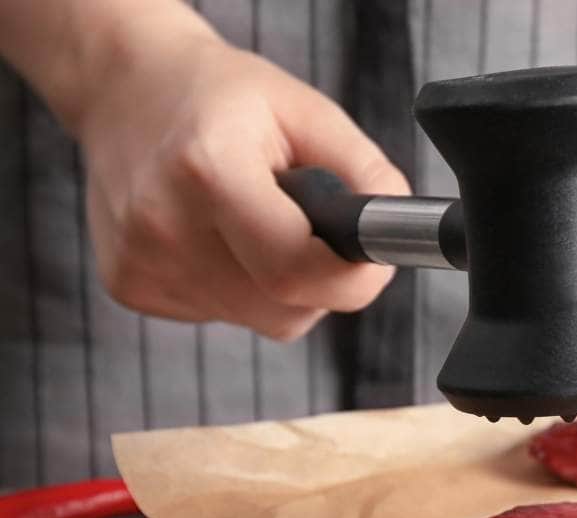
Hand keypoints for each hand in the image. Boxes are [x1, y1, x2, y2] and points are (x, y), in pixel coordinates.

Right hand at [75, 16, 408, 339]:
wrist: (129, 90)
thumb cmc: (227, 99)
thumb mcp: (310, 113)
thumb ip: (367, 175)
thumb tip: (396, 236)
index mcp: (208, 169)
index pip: (298, 271)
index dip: (351, 277)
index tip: (366, 255)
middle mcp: (164, 224)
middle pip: (286, 308)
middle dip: (318, 278)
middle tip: (304, 222)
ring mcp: (142, 263)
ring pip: (262, 318)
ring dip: (280, 284)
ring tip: (253, 220)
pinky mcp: (131, 286)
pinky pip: (226, 314)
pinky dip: (240, 287)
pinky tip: (218, 236)